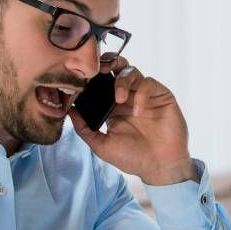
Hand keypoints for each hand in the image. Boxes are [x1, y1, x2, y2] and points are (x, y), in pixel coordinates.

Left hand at [68, 56, 199, 184]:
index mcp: (112, 106)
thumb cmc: (133, 158)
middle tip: (100, 70)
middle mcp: (128, 97)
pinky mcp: (161, 96)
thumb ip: (84, 129)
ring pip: (132, 71)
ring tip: (119, 99)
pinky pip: (149, 83)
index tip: (82, 79)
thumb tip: (69, 112)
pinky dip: (141, 94)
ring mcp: (144, 95)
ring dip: (122, 80)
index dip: (92, 77)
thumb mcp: (102, 146)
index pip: (100, 82)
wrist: (160, 167)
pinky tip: (138, 112)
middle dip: (108, 62)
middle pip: (117, 67)